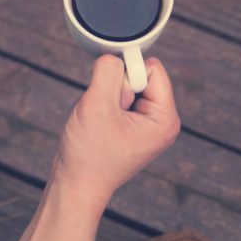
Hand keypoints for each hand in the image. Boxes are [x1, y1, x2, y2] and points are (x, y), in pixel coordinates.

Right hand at [17, 55, 178, 240]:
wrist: (75, 186)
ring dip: (106, 97)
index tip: (110, 98)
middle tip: (104, 116)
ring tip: (99, 123)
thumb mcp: (97, 105)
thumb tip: (114, 54)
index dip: (127, 74)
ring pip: (126, 87)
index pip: (153, 70)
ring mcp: (147, 126)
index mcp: (165, 119)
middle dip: (116, 88)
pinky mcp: (131, 128)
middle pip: (141, 77)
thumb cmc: (89, 154)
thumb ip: (108, 72)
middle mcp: (162, 122)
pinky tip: (97, 126)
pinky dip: (103, 105)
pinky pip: (118, 99)